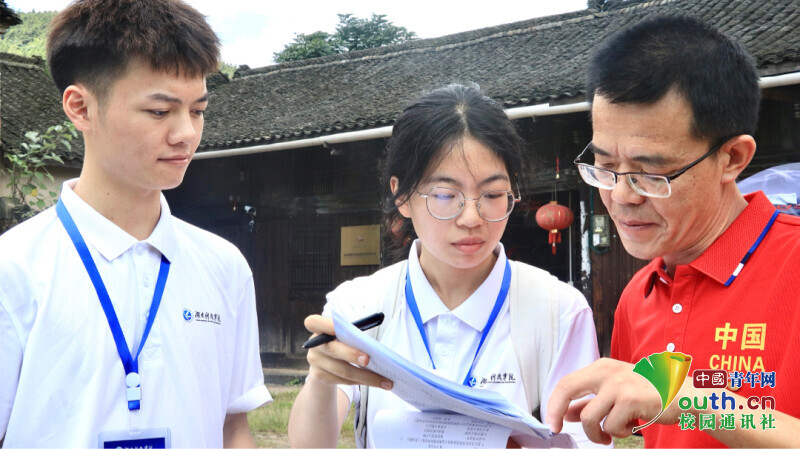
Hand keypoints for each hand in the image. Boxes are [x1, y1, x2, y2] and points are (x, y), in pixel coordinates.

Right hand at [304, 314, 392, 389]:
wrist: (324, 363)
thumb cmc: (340, 342)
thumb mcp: (342, 334)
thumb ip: (351, 334)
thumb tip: (373, 346)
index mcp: (317, 328)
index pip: (314, 323)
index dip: (327, 325)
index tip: (340, 328)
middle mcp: (313, 345)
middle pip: (333, 350)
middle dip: (352, 355)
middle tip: (368, 360)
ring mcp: (315, 362)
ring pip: (343, 371)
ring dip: (366, 376)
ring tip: (386, 381)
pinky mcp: (320, 377)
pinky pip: (344, 380)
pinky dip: (362, 381)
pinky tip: (375, 382)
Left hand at [546, 358, 664, 443]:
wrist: (684, 396)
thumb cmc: (649, 395)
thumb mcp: (616, 393)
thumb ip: (591, 402)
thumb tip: (567, 414)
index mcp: (601, 367)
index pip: (566, 382)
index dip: (554, 403)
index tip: (552, 422)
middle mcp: (606, 371)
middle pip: (567, 389)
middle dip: (557, 412)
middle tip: (558, 430)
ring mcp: (618, 384)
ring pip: (589, 417)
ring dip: (597, 434)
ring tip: (611, 435)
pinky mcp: (630, 399)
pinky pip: (610, 426)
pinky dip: (619, 434)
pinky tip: (631, 427)